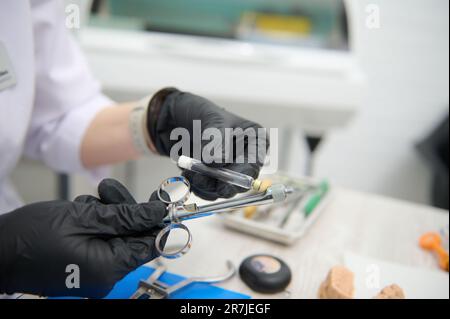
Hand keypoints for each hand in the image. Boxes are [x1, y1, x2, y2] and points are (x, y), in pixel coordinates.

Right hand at [0, 179, 166, 297]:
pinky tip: (77, 212)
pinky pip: (101, 238)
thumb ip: (126, 217)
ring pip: (116, 233)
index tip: (158, 200)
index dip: (156, 220)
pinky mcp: (84, 262)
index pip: (150, 244)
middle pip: (132, 236)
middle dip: (124, 211)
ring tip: (84, 203)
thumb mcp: (84, 217)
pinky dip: (94, 221)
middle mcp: (105, 273)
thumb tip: (156, 213)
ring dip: (106, 213)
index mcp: (110, 267)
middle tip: (109, 191)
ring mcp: (94, 269)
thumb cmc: (31, 236)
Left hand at [146, 88, 268, 199]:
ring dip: (204, 185)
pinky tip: (187, 174)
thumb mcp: (212, 120)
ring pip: (222, 189)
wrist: (173, 117)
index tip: (224, 178)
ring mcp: (227, 169)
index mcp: (254, 140)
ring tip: (188, 171)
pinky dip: (197, 187)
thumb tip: (217, 162)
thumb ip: (217, 141)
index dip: (242, 174)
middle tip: (200, 178)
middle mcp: (244, 157)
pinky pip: (209, 191)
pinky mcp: (212, 178)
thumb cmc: (198, 110)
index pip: (254, 162)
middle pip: (239, 181)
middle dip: (219, 183)